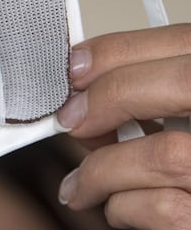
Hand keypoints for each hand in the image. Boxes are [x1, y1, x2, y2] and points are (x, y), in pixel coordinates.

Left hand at [56, 24, 190, 228]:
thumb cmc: (183, 166)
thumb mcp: (175, 117)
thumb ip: (144, 95)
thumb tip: (83, 93)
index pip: (184, 42)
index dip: (119, 51)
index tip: (75, 68)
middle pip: (182, 83)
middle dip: (110, 96)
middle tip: (69, 120)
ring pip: (164, 154)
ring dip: (102, 169)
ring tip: (81, 184)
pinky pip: (163, 207)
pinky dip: (122, 207)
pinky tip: (115, 207)